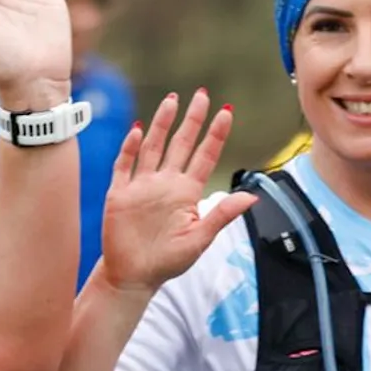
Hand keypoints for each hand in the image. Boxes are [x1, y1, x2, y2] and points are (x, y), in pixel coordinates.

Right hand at [96, 91, 254, 295]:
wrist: (133, 276)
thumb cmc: (168, 261)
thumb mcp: (200, 239)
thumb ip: (222, 214)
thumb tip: (251, 196)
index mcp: (187, 192)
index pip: (204, 156)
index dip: (215, 134)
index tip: (226, 112)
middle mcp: (166, 183)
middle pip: (181, 143)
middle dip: (192, 119)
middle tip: (202, 94)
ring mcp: (142, 186)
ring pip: (153, 146)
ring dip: (162, 124)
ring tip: (172, 100)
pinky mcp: (119, 193)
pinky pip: (124, 165)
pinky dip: (130, 147)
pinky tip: (138, 131)